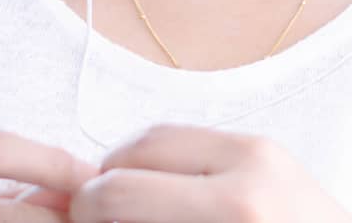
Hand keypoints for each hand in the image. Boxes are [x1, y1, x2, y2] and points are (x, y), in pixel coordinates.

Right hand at [68, 124, 351, 222]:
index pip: (119, 191)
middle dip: (104, 187)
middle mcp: (249, 169)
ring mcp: (263, 150)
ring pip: (160, 137)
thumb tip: (82, 212)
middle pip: (133, 151)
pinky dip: (167, 167)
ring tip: (131, 209)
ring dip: (133, 171)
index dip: (85, 212)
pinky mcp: (269, 147)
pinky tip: (167, 201)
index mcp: (233, 211)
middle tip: (98, 217)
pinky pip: (194, 140)